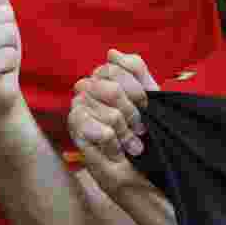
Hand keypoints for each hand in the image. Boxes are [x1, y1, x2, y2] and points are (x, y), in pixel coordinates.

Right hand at [69, 50, 157, 194]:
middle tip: (139, 130)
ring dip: (126, 133)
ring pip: (111, 113)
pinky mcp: (76, 136)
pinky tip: (117, 151)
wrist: (141, 172)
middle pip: (112, 88)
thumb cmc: (144, 134)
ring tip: (129, 144)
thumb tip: (111, 52)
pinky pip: (103, 132)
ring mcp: (78, 111)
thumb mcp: (149, 97)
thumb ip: (135, 71)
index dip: (137, 91)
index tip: (147, 109)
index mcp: (103, 78)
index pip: (116, 68)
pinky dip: (116, 145)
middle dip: (133, 113)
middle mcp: (86, 90)